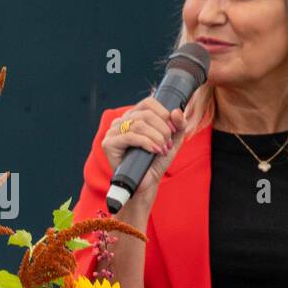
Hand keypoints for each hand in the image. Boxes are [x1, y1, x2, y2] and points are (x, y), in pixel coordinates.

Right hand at [100, 97, 187, 216]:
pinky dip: (146, 143)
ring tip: (162, 149)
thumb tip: (177, 111)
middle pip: (145, 114)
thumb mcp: (172, 141)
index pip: (148, 103)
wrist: (146, 184)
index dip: (164, 113)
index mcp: (134, 116)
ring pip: (139, 124)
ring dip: (156, 137)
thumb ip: (178, 126)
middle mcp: (121, 121)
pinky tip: (154, 151)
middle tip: (168, 143)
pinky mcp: (109, 143)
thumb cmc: (156, 162)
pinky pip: (130, 136)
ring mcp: (113, 131)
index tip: (173, 129)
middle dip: (162, 129)